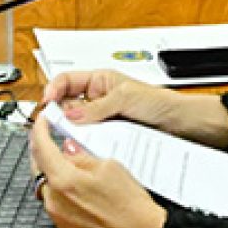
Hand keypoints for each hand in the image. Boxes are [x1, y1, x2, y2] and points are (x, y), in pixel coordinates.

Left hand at [30, 111, 166, 227]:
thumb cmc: (130, 208)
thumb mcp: (110, 167)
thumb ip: (83, 156)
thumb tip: (70, 149)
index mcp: (64, 181)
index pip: (41, 147)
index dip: (40, 129)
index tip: (42, 121)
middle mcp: (55, 200)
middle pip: (37, 166)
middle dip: (42, 148)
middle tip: (51, 135)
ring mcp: (57, 214)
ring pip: (45, 182)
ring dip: (52, 167)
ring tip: (70, 159)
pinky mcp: (63, 224)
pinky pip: (54, 198)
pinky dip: (60, 185)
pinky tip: (76, 181)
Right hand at [40, 69, 227, 147]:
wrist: (180, 123)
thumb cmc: (159, 102)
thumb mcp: (125, 98)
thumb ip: (96, 107)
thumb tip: (70, 115)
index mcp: (99, 81)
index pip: (66, 81)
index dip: (53, 89)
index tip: (46, 103)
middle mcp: (97, 99)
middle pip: (67, 105)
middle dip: (61, 114)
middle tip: (55, 125)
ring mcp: (102, 119)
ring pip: (77, 125)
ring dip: (75, 131)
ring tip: (74, 137)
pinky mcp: (109, 136)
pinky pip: (90, 140)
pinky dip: (87, 143)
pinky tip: (88, 146)